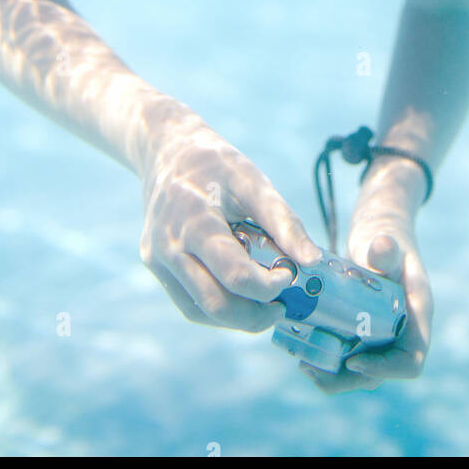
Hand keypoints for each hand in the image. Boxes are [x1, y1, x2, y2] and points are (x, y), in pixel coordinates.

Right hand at [140, 116, 321, 330]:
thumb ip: (284, 223)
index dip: (268, 286)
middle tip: (281, 307)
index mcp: (195, 221)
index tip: (289, 276)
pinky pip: (187, 301)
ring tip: (263, 305)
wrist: (167, 150)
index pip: (234, 274)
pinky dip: (216, 308)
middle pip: (215, 303)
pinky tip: (238, 295)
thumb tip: (313, 261)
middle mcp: (169, 245)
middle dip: (254, 316)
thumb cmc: (217, 165)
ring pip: (199, 310)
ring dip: (235, 318)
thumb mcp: (254, 182)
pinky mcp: (154, 264)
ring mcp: (157, 258)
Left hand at [300, 161, 432, 394]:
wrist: (379, 235)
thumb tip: (382, 246)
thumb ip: (384, 248)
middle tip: (313, 369)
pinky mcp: (366, 333)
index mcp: (417, 315)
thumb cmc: (385, 237)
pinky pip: (351, 357)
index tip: (354, 361)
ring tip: (305, 365)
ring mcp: (384, 335)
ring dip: (335, 375)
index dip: (386, 369)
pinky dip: (330, 360)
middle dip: (349, 378)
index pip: (411, 361)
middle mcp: (404, 332)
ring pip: (364, 371)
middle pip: (383, 373)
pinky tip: (304, 352)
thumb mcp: (385, 240)